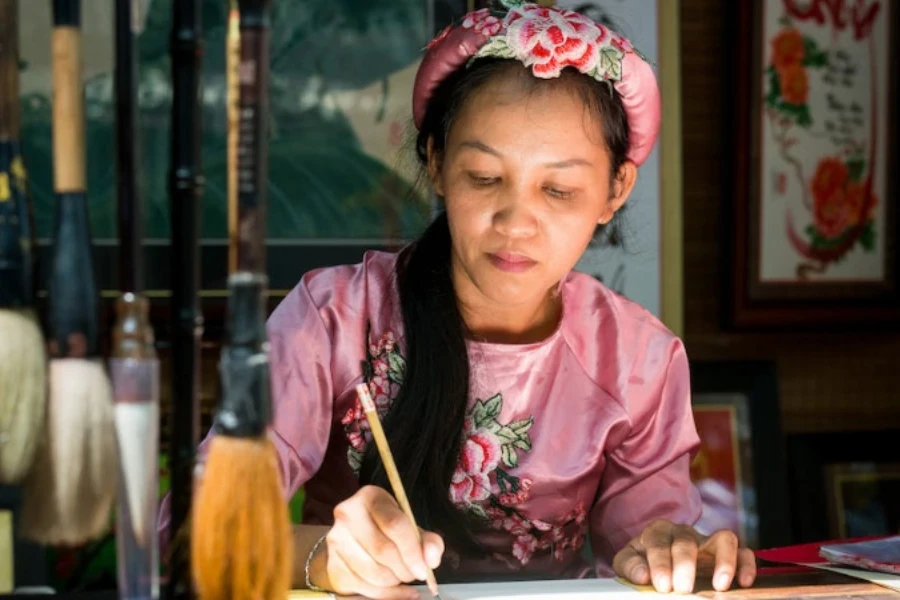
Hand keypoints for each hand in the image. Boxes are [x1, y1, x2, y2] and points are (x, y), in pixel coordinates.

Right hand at [308, 485, 443, 599]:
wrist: (353, 540)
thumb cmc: (386, 531)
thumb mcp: (411, 528)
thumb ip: (428, 541)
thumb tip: (431, 557)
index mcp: (371, 497)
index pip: (395, 524)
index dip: (412, 550)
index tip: (424, 568)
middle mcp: (347, 514)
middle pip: (383, 550)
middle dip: (405, 569)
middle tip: (415, 574)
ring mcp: (336, 540)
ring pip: (374, 572)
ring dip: (395, 581)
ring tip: (401, 576)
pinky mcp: (333, 565)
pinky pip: (364, 588)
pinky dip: (387, 594)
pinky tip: (396, 590)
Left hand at [613, 520, 756, 593]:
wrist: (658, 557)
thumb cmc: (644, 561)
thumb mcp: (629, 561)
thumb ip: (630, 566)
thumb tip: (642, 575)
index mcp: (658, 531)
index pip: (658, 541)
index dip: (660, 563)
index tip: (662, 585)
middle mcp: (684, 532)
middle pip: (686, 542)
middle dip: (684, 565)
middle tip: (682, 589)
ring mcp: (707, 541)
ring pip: (723, 538)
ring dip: (724, 561)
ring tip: (720, 585)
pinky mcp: (726, 553)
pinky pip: (743, 551)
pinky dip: (746, 564)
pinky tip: (744, 582)